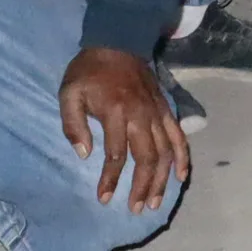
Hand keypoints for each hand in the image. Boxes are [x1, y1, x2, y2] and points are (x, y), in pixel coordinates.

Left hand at [58, 47, 188, 210]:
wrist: (118, 41)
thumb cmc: (89, 71)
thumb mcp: (69, 93)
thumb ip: (73, 125)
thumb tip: (85, 154)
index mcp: (116, 112)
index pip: (116, 154)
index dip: (110, 179)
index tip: (103, 199)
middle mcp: (141, 115)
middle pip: (147, 157)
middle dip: (141, 186)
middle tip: (134, 209)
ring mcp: (157, 112)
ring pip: (165, 151)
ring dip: (161, 179)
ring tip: (154, 202)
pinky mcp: (166, 109)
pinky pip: (178, 136)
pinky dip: (182, 157)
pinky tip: (180, 176)